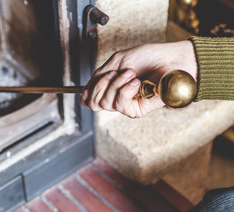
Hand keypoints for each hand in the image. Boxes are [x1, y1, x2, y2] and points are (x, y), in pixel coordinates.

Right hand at [81, 40, 196, 117]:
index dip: (87, 94)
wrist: (171, 60)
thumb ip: (100, 76)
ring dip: (116, 84)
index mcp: (111, 86)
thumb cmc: (149, 57)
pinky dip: (125, 90)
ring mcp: (127, 104)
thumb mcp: (117, 61)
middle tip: (116, 73)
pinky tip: (135, 82)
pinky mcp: (137, 110)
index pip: (90, 99)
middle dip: (102, 85)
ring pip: (106, 104)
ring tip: (131, 74)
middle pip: (95, 103)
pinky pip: (120, 105)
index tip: (90, 85)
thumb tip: (85, 92)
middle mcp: (117, 97)